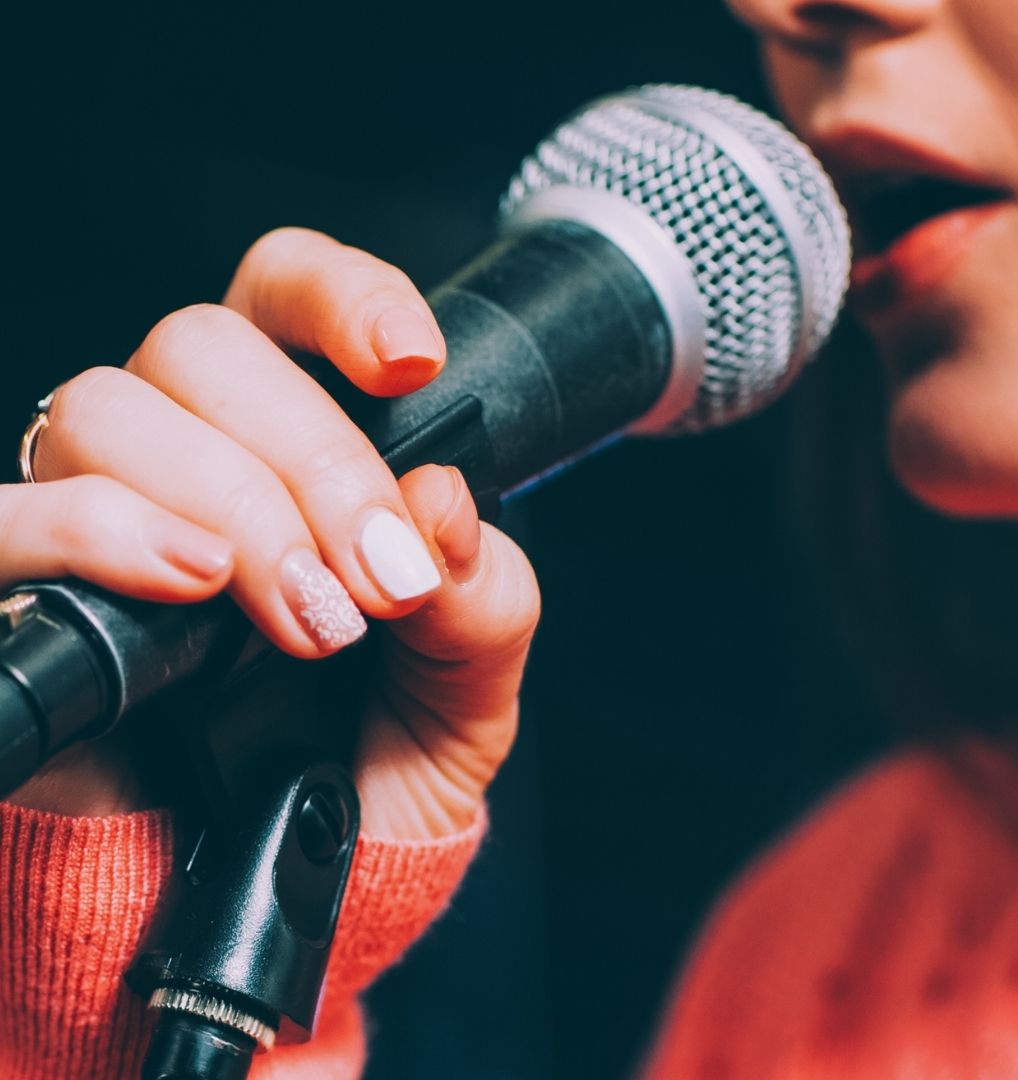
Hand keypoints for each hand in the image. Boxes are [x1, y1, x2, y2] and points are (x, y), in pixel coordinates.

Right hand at [3, 227, 538, 836]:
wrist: (307, 873)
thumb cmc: (382, 756)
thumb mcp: (470, 679)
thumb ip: (482, 596)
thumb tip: (439, 509)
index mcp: (302, 437)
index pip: (289, 294)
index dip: (343, 297)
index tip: (411, 363)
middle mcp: (193, 453)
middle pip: (203, 345)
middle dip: (313, 461)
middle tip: (379, 581)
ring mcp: (103, 515)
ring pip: (108, 411)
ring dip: (229, 506)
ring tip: (305, 618)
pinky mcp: (35, 596)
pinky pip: (9, 519)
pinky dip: (96, 532)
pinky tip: (185, 582)